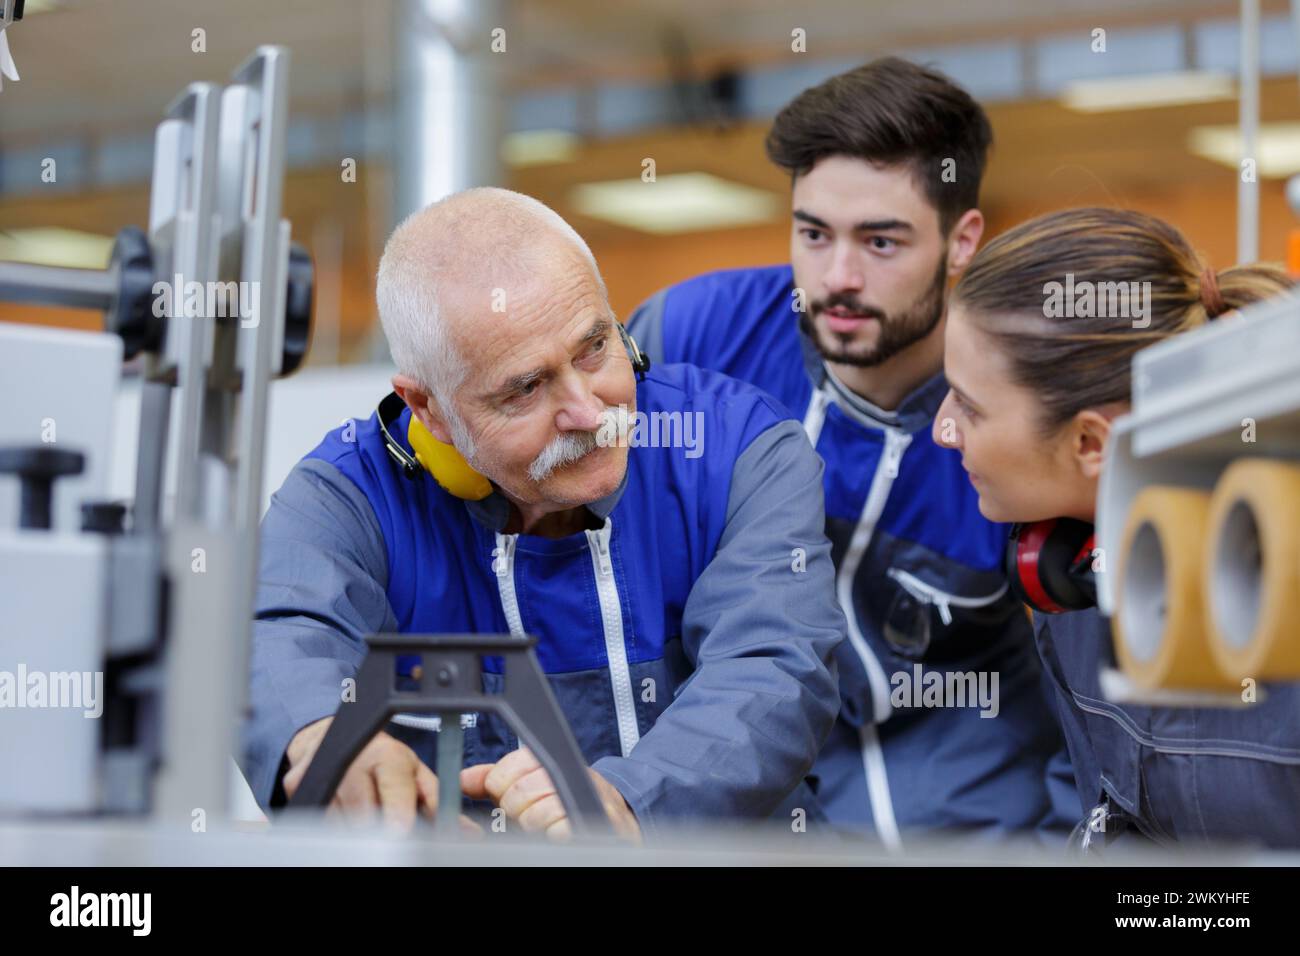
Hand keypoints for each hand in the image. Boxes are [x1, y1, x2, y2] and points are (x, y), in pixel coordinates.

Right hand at [282, 716, 479, 835]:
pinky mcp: (297, 785)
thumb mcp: (413, 772)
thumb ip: (439, 801)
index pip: (392, 787)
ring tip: (366, 816)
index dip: (397, 811)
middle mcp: (352, 761)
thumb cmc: (380, 760)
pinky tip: (342, 815)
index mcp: (387, 755)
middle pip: (363, 812)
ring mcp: (321, 773)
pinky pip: (315, 820)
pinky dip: (331, 824)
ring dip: (353, 828)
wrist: (329, 735)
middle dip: (376, 828)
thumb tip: (467, 831)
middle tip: (387, 832)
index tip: (401, 830)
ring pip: (337, 821)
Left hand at [460, 747, 640, 842]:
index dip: (500, 787)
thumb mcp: (532, 783)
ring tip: (544, 823)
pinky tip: (557, 831)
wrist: (617, 817)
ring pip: (536, 813)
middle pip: (518, 793)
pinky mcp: (593, 819)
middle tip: (527, 813)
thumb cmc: (567, 800)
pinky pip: (559, 829)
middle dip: (516, 810)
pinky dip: (554, 835)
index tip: (505, 794)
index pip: (506, 770)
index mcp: (547, 757)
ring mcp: (580, 795)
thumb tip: (462, 780)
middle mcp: (565, 771)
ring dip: (534, 825)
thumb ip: (497, 780)